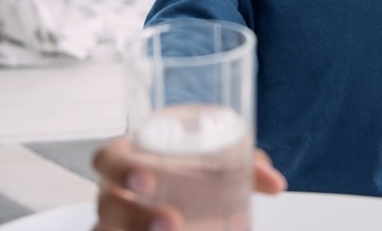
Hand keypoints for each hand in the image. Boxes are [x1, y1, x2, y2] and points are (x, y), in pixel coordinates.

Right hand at [92, 135, 287, 230]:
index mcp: (132, 160)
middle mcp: (117, 194)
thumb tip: (275, 183)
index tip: (148, 180)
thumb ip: (246, 166)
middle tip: (172, 222)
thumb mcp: (218, 165)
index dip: (120, 169)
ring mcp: (116, 224)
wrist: (196, 201)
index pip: (107, 158)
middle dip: (134, 217)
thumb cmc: (195, 175)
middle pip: (106, 204)